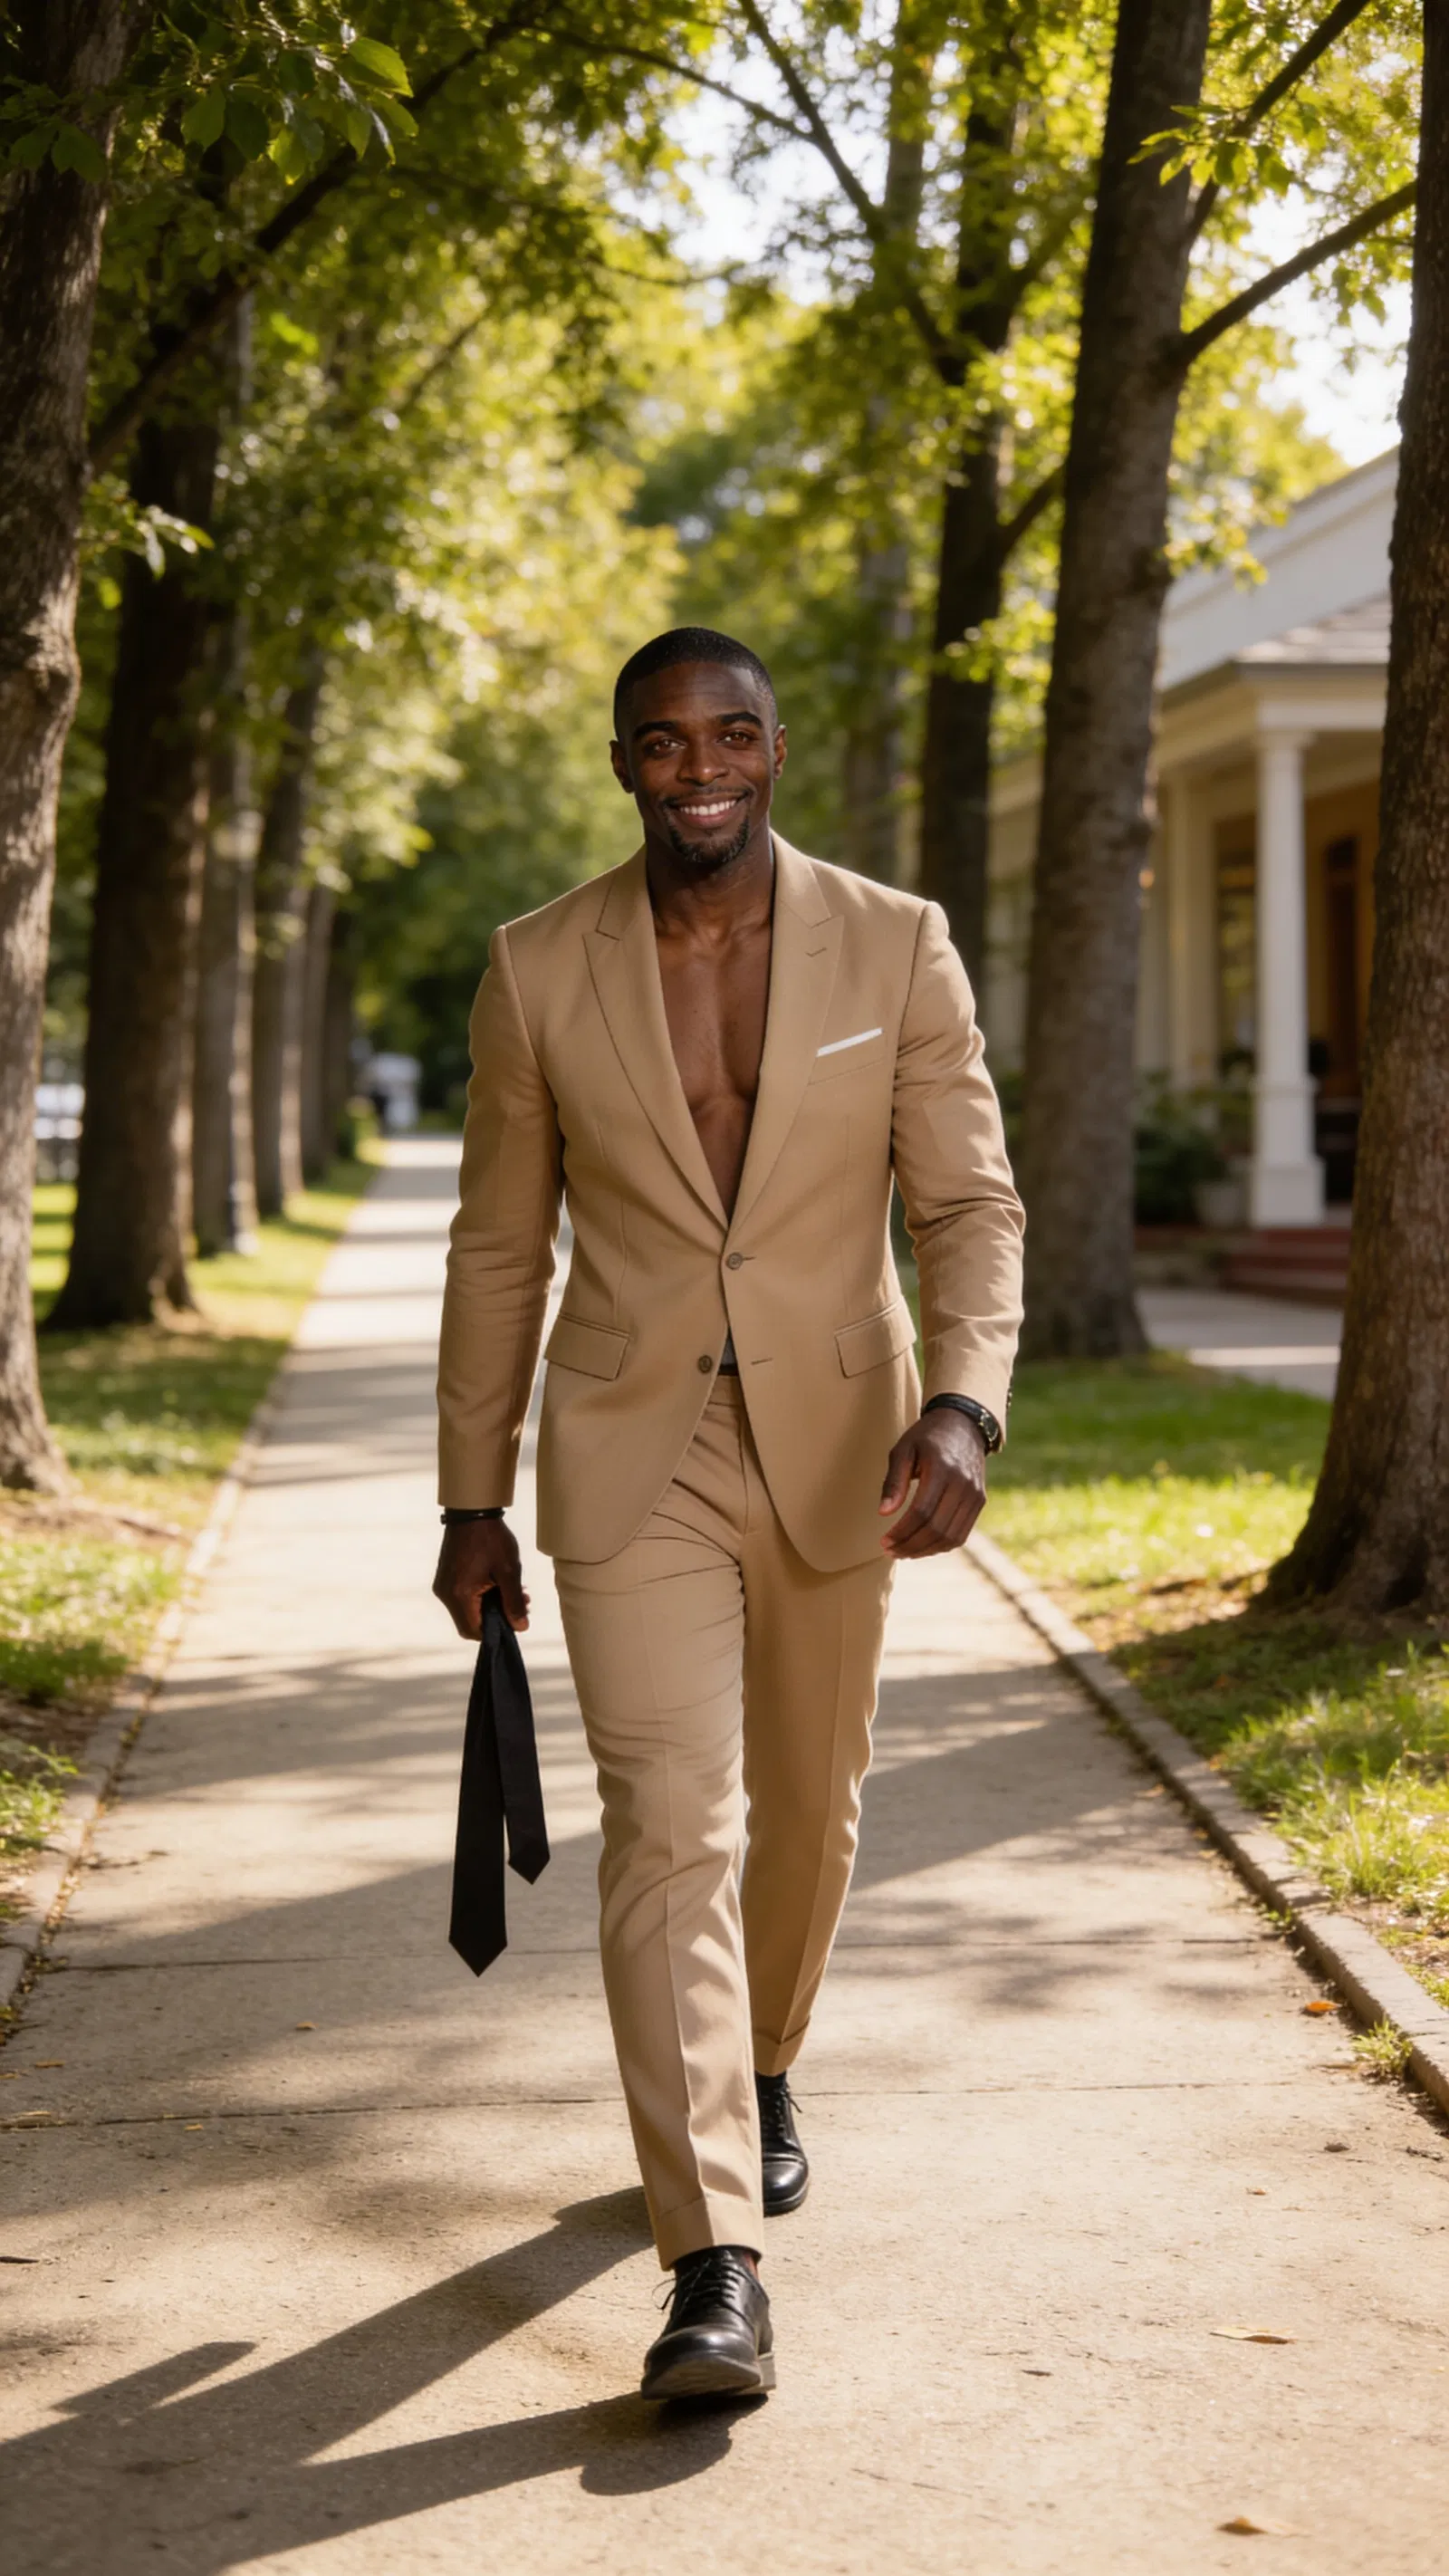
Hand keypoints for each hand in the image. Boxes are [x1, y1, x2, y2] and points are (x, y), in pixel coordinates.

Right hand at [432, 1518, 530, 1636]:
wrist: (471, 1512)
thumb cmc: (491, 1539)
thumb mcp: (509, 1571)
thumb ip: (514, 1602)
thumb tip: (520, 1627)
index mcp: (460, 1595)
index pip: (474, 1631)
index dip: (495, 1632)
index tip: (515, 1620)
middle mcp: (446, 1594)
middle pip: (469, 1624)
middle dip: (495, 1619)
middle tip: (519, 1604)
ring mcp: (443, 1586)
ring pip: (466, 1611)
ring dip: (489, 1607)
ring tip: (514, 1592)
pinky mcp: (444, 1578)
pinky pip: (461, 1598)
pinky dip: (479, 1598)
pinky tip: (498, 1585)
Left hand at [879, 1410, 987, 1557]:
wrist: (963, 1424)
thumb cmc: (927, 1437)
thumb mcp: (903, 1450)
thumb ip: (893, 1481)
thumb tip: (883, 1513)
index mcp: (941, 1468)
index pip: (921, 1512)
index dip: (902, 1532)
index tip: (884, 1542)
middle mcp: (962, 1483)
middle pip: (936, 1528)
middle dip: (910, 1546)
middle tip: (891, 1551)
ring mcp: (975, 1494)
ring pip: (950, 1536)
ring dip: (925, 1550)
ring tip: (904, 1552)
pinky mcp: (980, 1501)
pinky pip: (962, 1533)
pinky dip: (942, 1545)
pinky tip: (923, 1546)